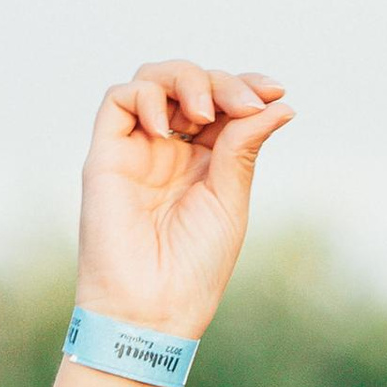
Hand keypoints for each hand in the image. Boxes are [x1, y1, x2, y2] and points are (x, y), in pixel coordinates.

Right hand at [74, 59, 292, 337]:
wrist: (153, 307)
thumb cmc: (194, 265)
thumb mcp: (230, 198)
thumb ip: (243, 145)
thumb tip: (280, 104)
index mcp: (204, 160)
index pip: (222, 102)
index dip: (245, 86)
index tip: (275, 90)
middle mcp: (170, 149)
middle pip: (190, 83)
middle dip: (221, 82)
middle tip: (244, 104)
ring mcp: (137, 149)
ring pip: (152, 79)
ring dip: (185, 80)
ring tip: (204, 112)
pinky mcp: (106, 155)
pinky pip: (118, 99)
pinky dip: (147, 97)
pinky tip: (167, 130)